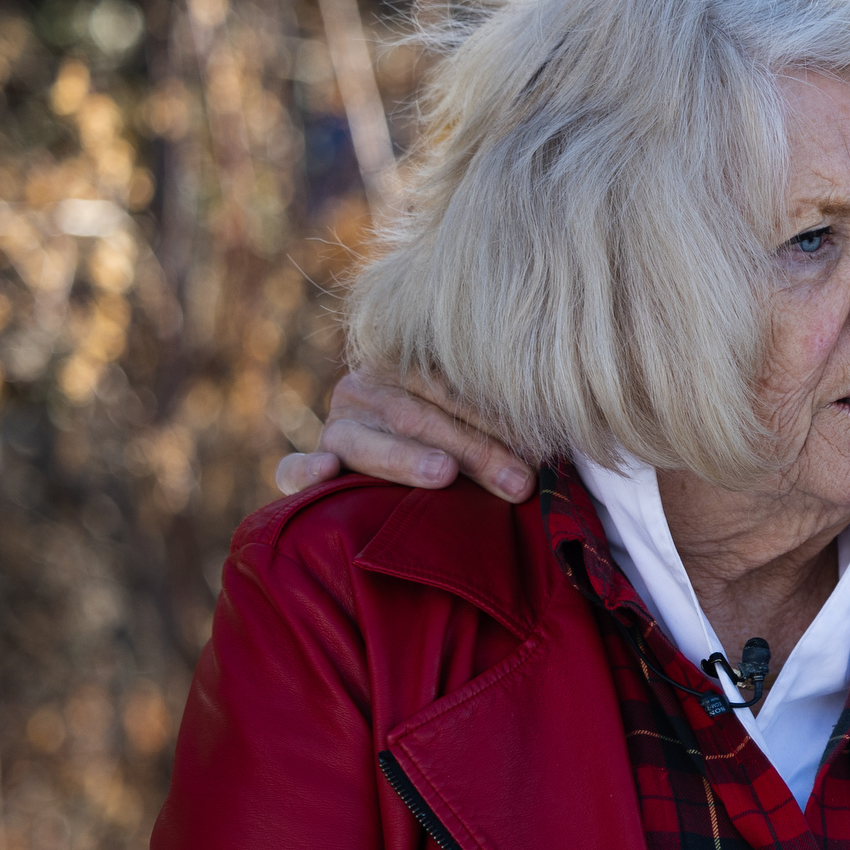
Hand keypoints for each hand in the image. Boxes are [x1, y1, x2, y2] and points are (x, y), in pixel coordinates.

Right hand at [272, 367, 537, 503]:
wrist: (400, 465)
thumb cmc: (461, 449)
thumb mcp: (479, 427)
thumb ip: (502, 427)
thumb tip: (555, 452)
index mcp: (407, 368)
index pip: (449, 388)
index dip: (494, 418)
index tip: (537, 451)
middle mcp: (366, 390)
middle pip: (418, 416)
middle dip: (473, 450)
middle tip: (517, 481)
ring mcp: (337, 426)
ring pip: (366, 441)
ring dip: (405, 458)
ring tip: (442, 473)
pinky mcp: (312, 464)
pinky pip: (294, 469)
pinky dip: (304, 471)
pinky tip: (325, 473)